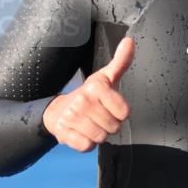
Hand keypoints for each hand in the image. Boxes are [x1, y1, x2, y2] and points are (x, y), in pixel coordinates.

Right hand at [42, 37, 134, 151]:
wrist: (58, 110)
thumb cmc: (88, 95)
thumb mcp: (105, 78)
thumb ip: (121, 62)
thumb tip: (130, 41)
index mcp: (96, 87)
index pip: (124, 113)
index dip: (120, 113)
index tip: (110, 107)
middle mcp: (82, 100)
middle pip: (114, 127)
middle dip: (109, 125)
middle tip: (99, 116)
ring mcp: (71, 117)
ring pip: (101, 138)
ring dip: (98, 134)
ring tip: (90, 124)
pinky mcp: (63, 133)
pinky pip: (86, 146)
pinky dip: (86, 143)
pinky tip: (81, 132)